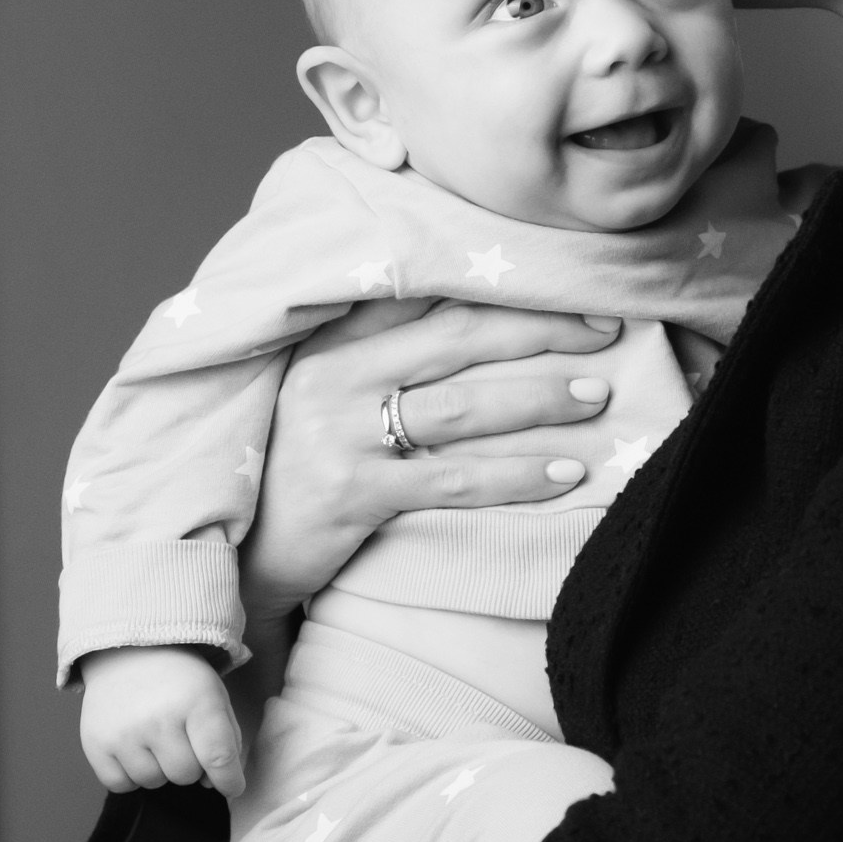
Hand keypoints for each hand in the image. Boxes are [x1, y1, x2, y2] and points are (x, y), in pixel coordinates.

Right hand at [79, 643, 245, 796]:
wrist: (127, 651)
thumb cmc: (178, 680)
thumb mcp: (215, 695)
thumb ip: (226, 740)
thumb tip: (214, 784)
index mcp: (196, 701)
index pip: (218, 757)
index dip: (229, 780)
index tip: (232, 786)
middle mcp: (159, 717)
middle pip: (185, 775)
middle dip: (189, 765)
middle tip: (181, 739)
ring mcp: (124, 732)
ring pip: (153, 782)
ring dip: (159, 768)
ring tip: (154, 738)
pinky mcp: (96, 744)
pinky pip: (121, 784)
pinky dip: (130, 775)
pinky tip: (133, 748)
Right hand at [239, 297, 622, 619]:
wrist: (234, 555)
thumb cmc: (293, 471)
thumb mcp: (322, 395)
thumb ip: (379, 352)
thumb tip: (475, 319)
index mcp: (329, 341)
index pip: (429, 295)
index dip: (505, 287)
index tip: (572, 286)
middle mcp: (332, 377)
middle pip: (458, 337)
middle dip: (541, 329)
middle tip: (608, 330)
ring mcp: (340, 435)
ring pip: (463, 405)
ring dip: (540, 398)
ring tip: (598, 396)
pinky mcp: (351, 494)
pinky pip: (454, 478)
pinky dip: (518, 474)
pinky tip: (566, 473)